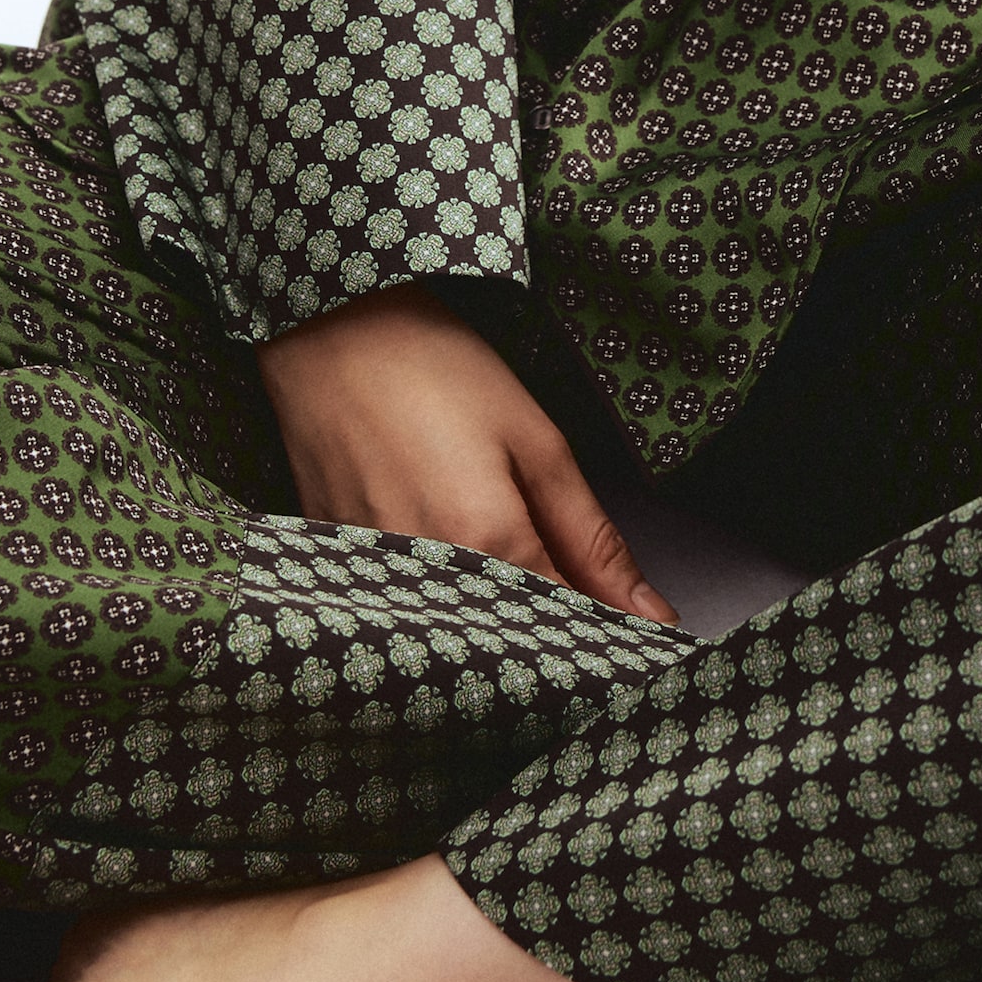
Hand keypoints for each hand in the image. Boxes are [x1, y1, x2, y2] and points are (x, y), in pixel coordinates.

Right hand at [256, 286, 677, 623]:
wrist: (331, 335)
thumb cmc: (435, 371)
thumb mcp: (537, 441)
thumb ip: (593, 539)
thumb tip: (650, 614)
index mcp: (487, 542)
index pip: (564, 634)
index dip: (603, 635)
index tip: (630, 628)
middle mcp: (429, 579)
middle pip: (510, 647)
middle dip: (551, 634)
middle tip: (566, 585)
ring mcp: (377, 585)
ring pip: (460, 638)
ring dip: (497, 621)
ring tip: (494, 551)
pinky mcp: (340, 580)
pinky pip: (410, 619)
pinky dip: (445, 603)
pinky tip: (447, 555)